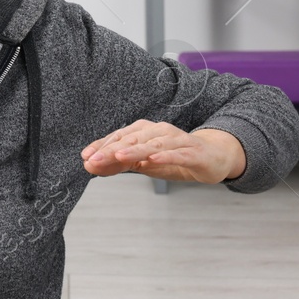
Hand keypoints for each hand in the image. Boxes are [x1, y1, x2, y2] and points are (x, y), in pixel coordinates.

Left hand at [81, 120, 244, 183]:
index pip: (119, 137)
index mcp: (144, 132)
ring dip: (134, 150)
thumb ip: (119, 164)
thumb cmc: (174, 158)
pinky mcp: (193, 152)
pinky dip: (165, 155)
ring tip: (118, 156)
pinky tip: (152, 159)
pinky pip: (178, 153)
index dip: (102, 146)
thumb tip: (90, 166)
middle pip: (132, 140)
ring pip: (152, 144)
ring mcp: (177, 140)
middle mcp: (159, 132)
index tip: (85, 156)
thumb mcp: (144, 163)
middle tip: (93, 160)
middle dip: (111, 150)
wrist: (212, 158)